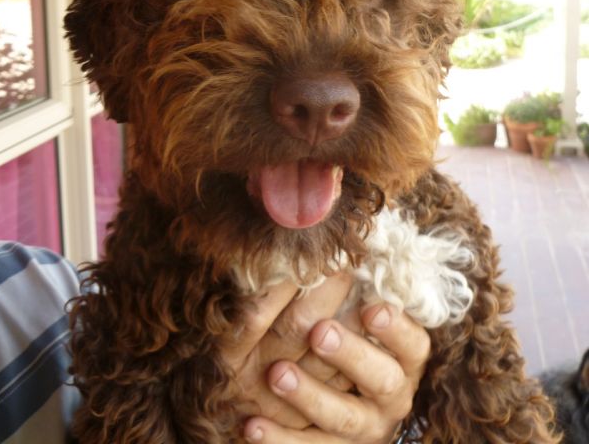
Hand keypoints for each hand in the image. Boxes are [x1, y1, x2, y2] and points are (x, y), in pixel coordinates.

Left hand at [220, 275, 429, 442]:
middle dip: (350, 355)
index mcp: (404, 359)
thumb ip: (362, 289)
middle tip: (319, 332)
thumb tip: (347, 239)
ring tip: (275, 374)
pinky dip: (278, 440)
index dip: (395, 327)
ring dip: (308, 395)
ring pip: (341, 417)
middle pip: (381, 378)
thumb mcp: (367, 320)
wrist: (347, 416)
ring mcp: (363, 429)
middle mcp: (391, 396)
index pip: (413, 344)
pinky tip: (250, 426)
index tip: (370, 307)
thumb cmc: (354, 344)